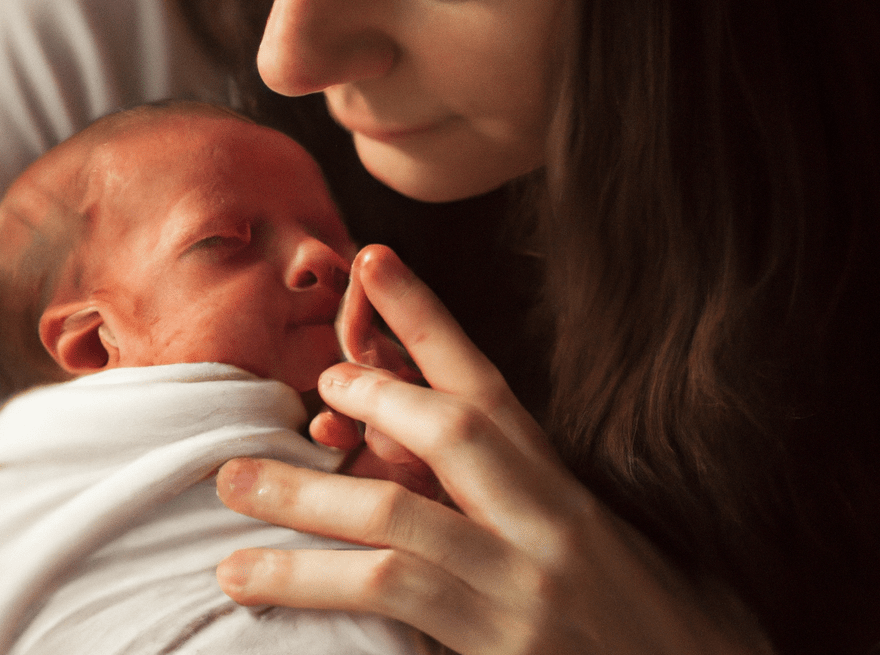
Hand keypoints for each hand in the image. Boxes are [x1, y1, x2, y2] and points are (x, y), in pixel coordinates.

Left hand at [216, 245, 772, 654]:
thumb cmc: (646, 619)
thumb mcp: (588, 541)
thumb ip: (513, 493)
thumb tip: (412, 444)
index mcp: (565, 491)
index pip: (487, 383)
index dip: (427, 316)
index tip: (375, 260)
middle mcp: (547, 529)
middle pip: (455, 430)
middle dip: (376, 396)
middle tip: (312, 386)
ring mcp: (520, 595)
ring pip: (398, 527)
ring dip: (303, 506)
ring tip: (233, 489)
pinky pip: (396, 610)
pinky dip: (316, 592)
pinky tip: (252, 587)